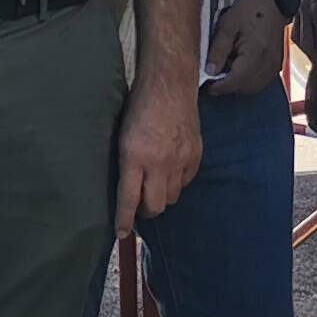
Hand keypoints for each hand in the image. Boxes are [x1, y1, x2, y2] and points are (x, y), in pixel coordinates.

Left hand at [116, 72, 202, 232]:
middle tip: (140, 206)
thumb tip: (126, 191)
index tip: (122, 233)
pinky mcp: (195, 154)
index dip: (125, 220)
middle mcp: (159, 162)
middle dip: (146, 212)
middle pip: (155, 206)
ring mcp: (180, 159)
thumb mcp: (123, 135)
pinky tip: (170, 172)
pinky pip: (186, 182)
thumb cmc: (139, 106)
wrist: (169, 84)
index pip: (129, 199)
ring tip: (155, 186)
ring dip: (162, 197)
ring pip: (172, 197)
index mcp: (134, 156)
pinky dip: (177, 182)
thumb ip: (126, 164)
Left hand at [203, 0, 288, 99]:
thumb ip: (218, 50)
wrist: (273, 0)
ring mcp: (275, 65)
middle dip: (228, 86)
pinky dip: (249, 81)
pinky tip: (240, 68)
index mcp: (256, 53)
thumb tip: (210, 71)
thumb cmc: (250, 8)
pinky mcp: (276, 64)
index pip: (236, 81)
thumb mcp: (227, 24)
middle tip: (214, 76)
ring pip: (254, 88)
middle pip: (245, 88)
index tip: (207, 85)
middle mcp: (268, 63)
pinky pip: (261, 81)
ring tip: (227, 70)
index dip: (219, 86)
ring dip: (238, 85)